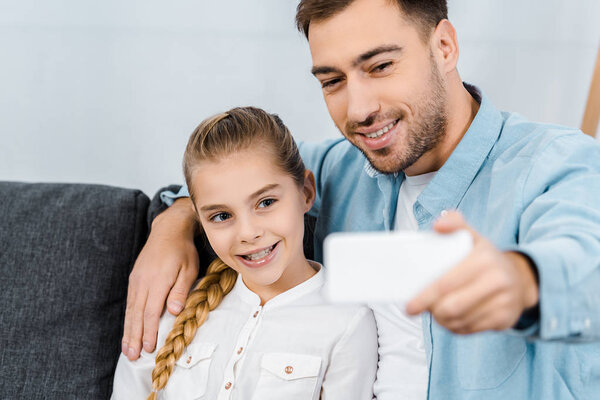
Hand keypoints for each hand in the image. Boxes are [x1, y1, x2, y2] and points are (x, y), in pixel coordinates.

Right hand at [121, 197, 199, 359]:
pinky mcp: (134, 279)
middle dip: (135, 337)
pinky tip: (128, 329)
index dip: (150, 332)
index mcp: (158, 281)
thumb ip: (180, 291)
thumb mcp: (188, 269)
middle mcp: (143, 282)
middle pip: (137, 315)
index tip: (149, 348)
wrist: (168, 231)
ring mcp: (136, 281)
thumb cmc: (183, 252)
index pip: (151, 312)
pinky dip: (128, 318)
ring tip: (126, 350)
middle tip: (132, 357)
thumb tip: (173, 312)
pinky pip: (130, 302)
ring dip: (128, 331)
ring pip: (131, 310)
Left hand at [406, 211, 538, 333]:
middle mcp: (497, 281)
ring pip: (459, 321)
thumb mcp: (473, 236)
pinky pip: (470, 330)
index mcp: (484, 259)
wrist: (520, 279)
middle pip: (451, 306)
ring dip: (441, 320)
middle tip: (420, 308)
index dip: (425, 296)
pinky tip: (450, 318)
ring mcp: (504, 302)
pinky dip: (455, 327)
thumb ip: (454, 224)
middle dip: (432, 310)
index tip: (409, 306)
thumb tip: (438, 225)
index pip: (446, 283)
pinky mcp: (505, 320)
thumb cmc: (486, 258)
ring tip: (435, 311)